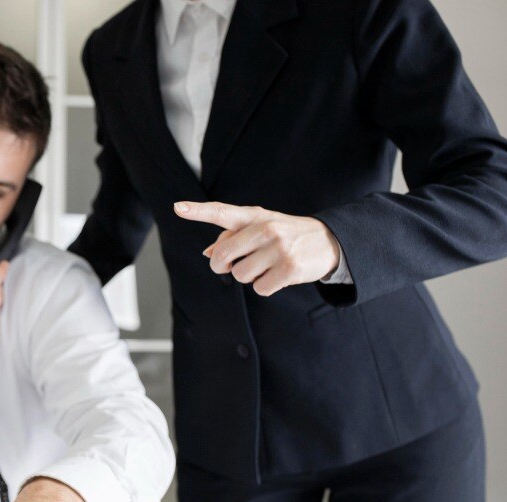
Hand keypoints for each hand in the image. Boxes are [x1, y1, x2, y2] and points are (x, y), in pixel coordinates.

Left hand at [173, 201, 340, 295]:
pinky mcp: (289, 269)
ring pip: (240, 276)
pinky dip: (265, 287)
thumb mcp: (262, 227)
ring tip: (267, 266)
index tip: (177, 208)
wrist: (329, 241)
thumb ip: (233, 237)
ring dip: (249, 277)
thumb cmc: (286, 234)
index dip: (198, 211)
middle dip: (222, 266)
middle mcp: (265, 229)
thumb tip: (208, 253)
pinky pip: (259, 288)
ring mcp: (278, 248)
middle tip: (233, 266)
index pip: (221, 212)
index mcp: (254, 216)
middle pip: (222, 257)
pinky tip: (279, 275)